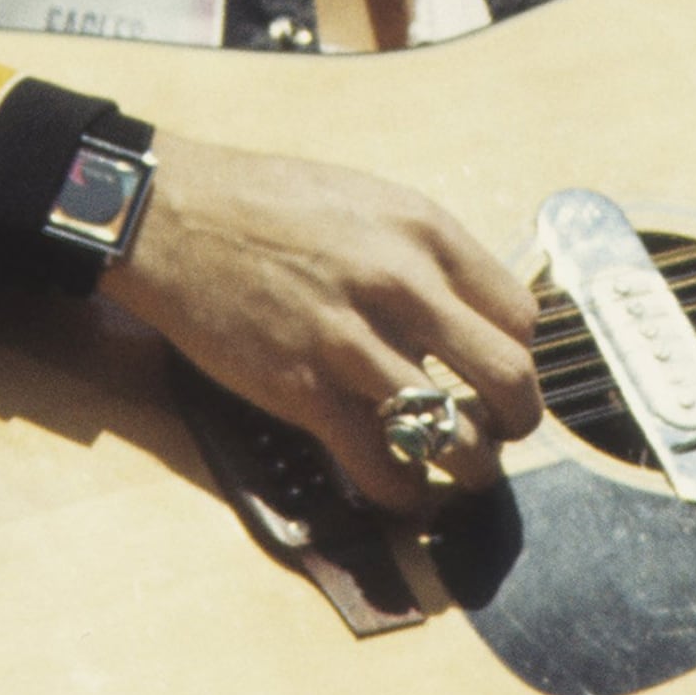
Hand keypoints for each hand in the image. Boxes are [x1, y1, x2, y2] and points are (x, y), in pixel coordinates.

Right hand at [98, 137, 543, 513]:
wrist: (175, 216)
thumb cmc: (269, 205)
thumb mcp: (369, 204)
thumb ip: (423, 257)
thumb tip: (467, 315)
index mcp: (427, 233)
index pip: (521, 316)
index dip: (520, 356)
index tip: (501, 375)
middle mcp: (402, 285)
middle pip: (509, 378)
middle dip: (517, 422)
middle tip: (500, 434)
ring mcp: (352, 341)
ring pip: (453, 434)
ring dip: (467, 468)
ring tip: (460, 473)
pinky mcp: (303, 390)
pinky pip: (380, 464)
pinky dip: (402, 490)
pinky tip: (401, 489)